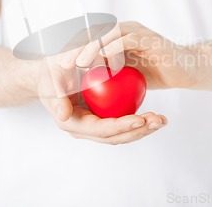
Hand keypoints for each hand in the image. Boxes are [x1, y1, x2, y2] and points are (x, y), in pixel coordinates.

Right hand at [36, 55, 167, 144]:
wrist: (49, 74)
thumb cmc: (50, 74)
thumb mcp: (51, 82)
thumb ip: (56, 97)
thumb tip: (63, 115)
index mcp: (73, 124)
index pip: (102, 129)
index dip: (122, 126)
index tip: (141, 118)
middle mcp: (86, 130)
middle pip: (116, 136)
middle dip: (139, 131)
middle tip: (158, 121)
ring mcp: (95, 125)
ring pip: (123, 133)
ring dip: (144, 128)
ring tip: (162, 120)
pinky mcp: (103, 118)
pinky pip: (123, 122)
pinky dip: (139, 121)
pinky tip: (154, 115)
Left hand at [62, 21, 197, 89]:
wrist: (186, 70)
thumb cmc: (157, 72)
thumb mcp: (127, 73)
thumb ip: (109, 72)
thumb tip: (86, 83)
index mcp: (118, 37)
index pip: (91, 39)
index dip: (74, 50)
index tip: (59, 66)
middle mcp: (126, 30)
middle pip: (95, 34)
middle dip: (76, 47)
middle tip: (62, 63)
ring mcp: (138, 32)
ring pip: (109, 34)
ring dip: (91, 47)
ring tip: (78, 63)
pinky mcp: (149, 39)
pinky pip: (128, 39)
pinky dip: (114, 47)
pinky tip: (102, 59)